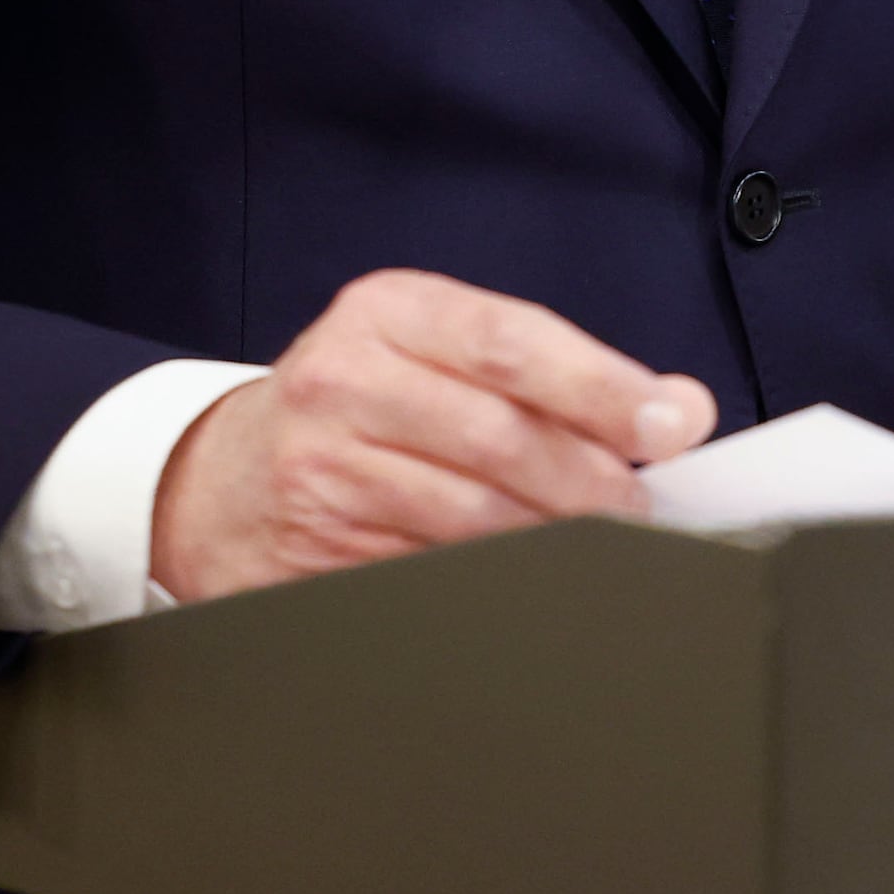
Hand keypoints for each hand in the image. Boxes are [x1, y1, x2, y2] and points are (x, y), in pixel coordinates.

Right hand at [147, 269, 714, 601]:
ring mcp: (323, 469)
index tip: (672, 423)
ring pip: (471, 516)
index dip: (603, 388)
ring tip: (598, 542)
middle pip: (500, 437)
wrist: (217, 479)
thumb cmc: (357, 406)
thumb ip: (553, 370)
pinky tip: (527, 577)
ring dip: (554, 538)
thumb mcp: (436, 351)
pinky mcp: (314, 550)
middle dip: (592, 479)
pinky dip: (495, 580)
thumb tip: (677, 409)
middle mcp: (346, 379)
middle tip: (643, 504)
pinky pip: (431, 571)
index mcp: (388, 312)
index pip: (513, 344)